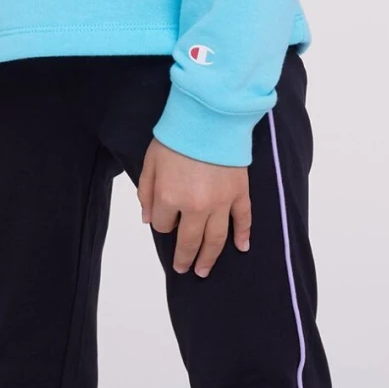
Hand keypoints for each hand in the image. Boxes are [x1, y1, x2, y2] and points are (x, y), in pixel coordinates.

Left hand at [138, 138, 250, 276]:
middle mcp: (195, 207)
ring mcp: (220, 203)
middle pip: (189, 241)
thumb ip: (146, 192)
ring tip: (203, 270)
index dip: (161, 223)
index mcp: (169, 198)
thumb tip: (148, 219)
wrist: (209, 117)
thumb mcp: (150, 161)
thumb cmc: (177, 137)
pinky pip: (243, 220)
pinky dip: (243, 235)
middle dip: (184, 258)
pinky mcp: (239, 193)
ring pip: (215, 239)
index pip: (162, 225)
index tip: (164, 218)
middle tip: (184, 269)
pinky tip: (241, 248)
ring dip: (209, 257)